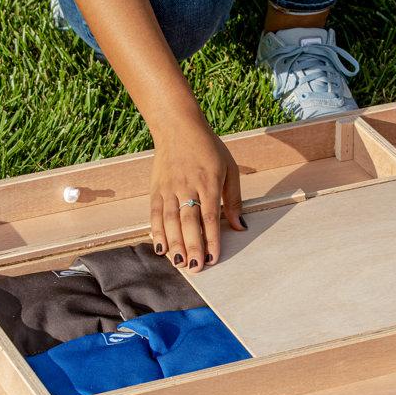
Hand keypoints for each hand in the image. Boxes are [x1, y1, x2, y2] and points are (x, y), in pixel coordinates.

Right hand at [149, 116, 245, 272]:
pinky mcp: (156, 188)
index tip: (213, 258)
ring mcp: (169, 188)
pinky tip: (160, 248)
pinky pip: (154, 213)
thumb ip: (233, 200)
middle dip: (192, 247)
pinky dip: (156, 232)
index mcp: (208, 182)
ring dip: (174, 244)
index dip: (211, 240)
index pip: (210, 217)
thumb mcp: (229, 169)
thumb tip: (240, 226)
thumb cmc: (208, 149)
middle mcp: (187, 187)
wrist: (178, 126)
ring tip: (179, 263)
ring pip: (170, 220)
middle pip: (189, 222)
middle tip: (195, 268)